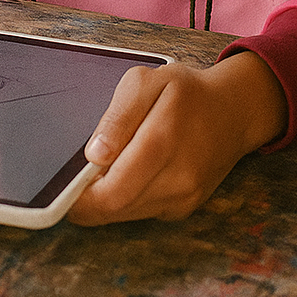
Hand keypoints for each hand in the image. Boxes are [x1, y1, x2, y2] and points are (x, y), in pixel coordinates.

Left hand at [67, 50, 287, 224]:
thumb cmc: (185, 92)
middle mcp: (177, 179)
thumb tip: (94, 156)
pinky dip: (128, 198)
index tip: (62, 187)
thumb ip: (117, 117)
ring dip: (108, 199)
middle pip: (115, 209)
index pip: (111, 192)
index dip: (79, 199)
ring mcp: (184, 199)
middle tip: (78, 179)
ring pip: (127, 214)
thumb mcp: (145, 82)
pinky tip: (133, 173)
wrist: (234, 111)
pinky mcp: (185, 209)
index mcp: (162, 140)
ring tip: (109, 168)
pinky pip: (143, 212)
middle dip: (88, 200)